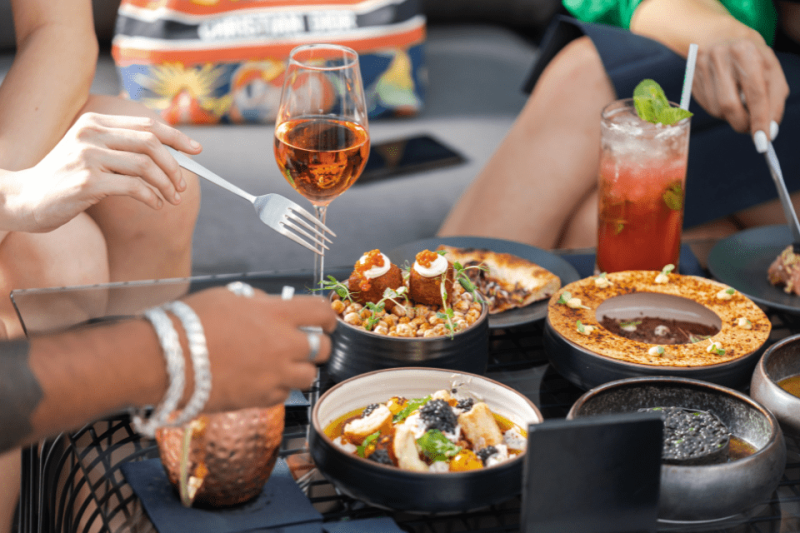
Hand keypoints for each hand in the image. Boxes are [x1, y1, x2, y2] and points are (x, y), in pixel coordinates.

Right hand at [6, 112, 201, 231]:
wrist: (25, 199)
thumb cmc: (65, 180)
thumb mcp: (91, 156)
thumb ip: (122, 150)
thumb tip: (170, 156)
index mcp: (94, 124)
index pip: (146, 125)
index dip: (176, 136)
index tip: (197, 150)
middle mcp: (91, 135)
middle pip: (150, 143)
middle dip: (174, 165)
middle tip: (182, 185)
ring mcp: (88, 157)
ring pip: (145, 165)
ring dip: (166, 185)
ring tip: (172, 199)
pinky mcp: (87, 182)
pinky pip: (134, 187)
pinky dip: (152, 197)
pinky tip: (155, 205)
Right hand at [182, 287, 336, 411]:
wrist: (165, 361)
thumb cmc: (190, 323)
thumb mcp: (228, 296)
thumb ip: (258, 301)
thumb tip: (271, 303)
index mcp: (277, 314)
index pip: (323, 312)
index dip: (326, 317)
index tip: (322, 321)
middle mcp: (284, 345)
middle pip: (325, 349)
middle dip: (317, 345)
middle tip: (302, 343)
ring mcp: (275, 375)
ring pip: (309, 376)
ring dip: (300, 369)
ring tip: (279, 363)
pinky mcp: (262, 399)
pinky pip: (284, 394)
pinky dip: (277, 387)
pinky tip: (259, 377)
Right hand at [692, 33, 788, 146]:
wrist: (717, 36)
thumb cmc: (750, 53)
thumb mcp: (770, 67)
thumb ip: (774, 98)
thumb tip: (769, 129)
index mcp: (745, 51)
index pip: (755, 93)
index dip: (760, 119)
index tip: (764, 140)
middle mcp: (719, 59)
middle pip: (730, 106)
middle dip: (743, 123)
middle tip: (751, 128)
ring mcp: (701, 70)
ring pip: (717, 110)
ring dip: (732, 115)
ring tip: (739, 100)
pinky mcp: (691, 80)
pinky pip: (707, 107)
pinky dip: (720, 110)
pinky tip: (725, 95)